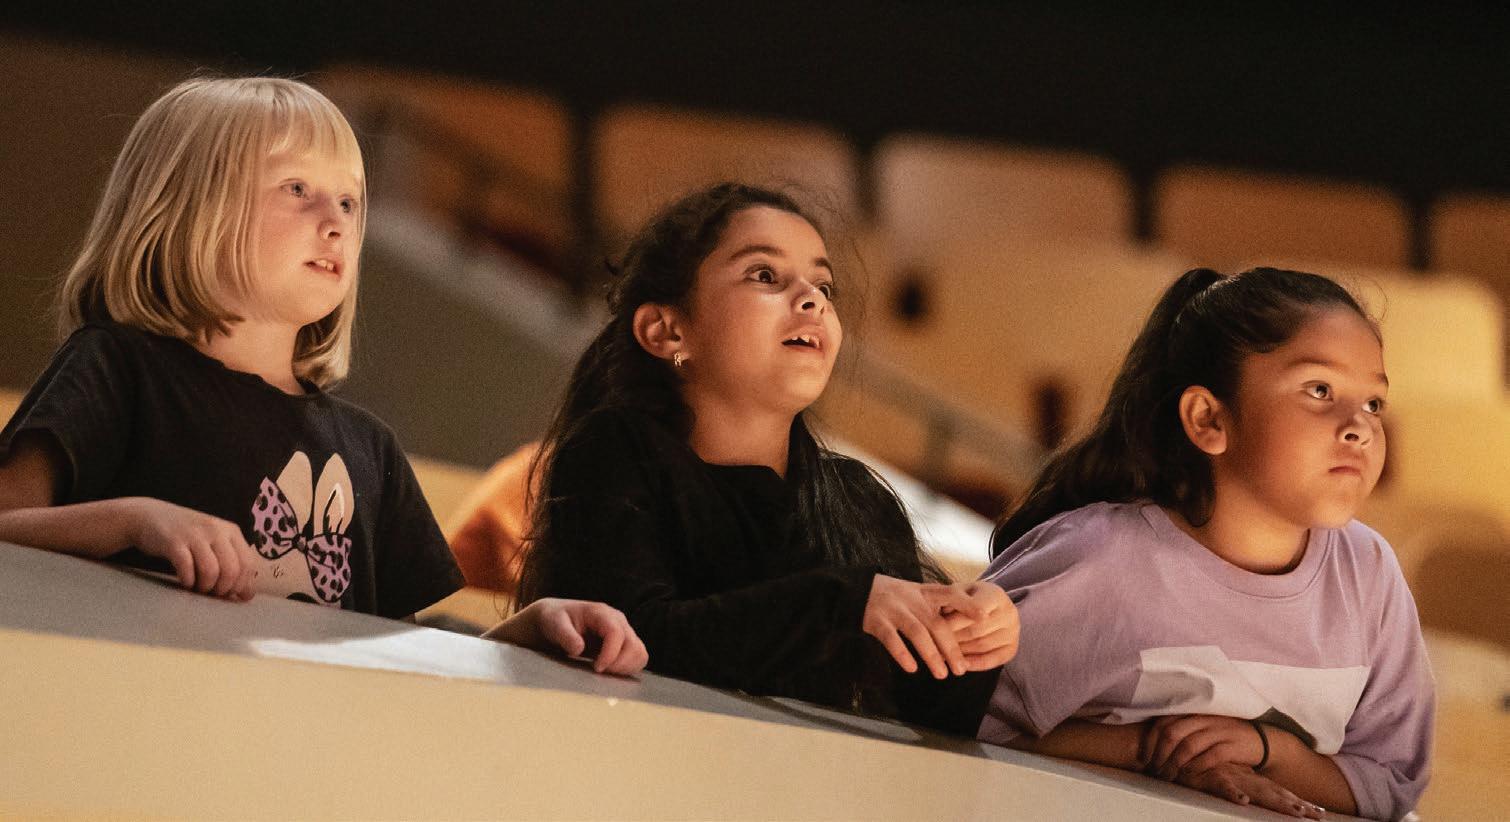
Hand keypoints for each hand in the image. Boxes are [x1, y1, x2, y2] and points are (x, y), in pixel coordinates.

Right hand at [124, 497, 253, 600]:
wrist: (150, 516)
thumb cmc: (187, 536)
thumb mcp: (215, 544)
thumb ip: (232, 564)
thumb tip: (247, 595)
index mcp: (231, 531)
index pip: (248, 564)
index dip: (241, 585)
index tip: (230, 594)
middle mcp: (216, 530)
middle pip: (231, 570)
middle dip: (223, 589)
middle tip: (212, 593)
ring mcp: (195, 534)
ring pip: (211, 571)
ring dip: (206, 587)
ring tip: (198, 588)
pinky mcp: (173, 541)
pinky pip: (187, 567)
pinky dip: (188, 581)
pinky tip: (185, 582)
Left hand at [492, 599, 647, 675]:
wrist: (555, 621)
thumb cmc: (554, 620)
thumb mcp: (553, 624)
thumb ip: (565, 635)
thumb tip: (578, 649)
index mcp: (601, 613)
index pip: (616, 633)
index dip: (610, 654)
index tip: (596, 668)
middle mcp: (618, 621)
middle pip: (634, 646)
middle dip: (619, 664)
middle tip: (598, 672)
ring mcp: (624, 632)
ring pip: (640, 654)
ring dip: (625, 668)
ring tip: (604, 672)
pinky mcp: (624, 645)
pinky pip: (637, 659)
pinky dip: (627, 669)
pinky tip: (609, 671)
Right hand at [863, 575, 987, 678]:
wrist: (858, 590)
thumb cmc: (896, 597)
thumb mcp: (919, 594)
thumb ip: (939, 608)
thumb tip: (967, 632)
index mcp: (926, 592)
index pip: (952, 594)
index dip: (968, 605)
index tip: (985, 618)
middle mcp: (912, 599)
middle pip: (937, 624)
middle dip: (951, 648)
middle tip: (961, 670)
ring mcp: (894, 609)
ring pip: (917, 633)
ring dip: (931, 655)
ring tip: (942, 675)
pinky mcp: (876, 621)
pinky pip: (891, 639)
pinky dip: (902, 654)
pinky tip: (912, 668)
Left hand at [941, 581, 1018, 669]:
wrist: (988, 607)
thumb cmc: (967, 599)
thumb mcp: (959, 593)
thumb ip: (950, 602)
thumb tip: (938, 620)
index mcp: (995, 594)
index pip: (976, 609)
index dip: (956, 619)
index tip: (937, 626)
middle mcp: (1009, 612)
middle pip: (977, 629)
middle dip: (953, 637)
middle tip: (933, 644)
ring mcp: (1013, 632)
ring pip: (982, 645)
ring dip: (960, 651)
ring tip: (940, 654)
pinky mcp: (1012, 649)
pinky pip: (992, 660)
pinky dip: (975, 664)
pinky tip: (960, 664)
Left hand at [1142, 714, 1264, 779]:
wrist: (1260, 739)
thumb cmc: (1224, 735)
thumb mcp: (1201, 726)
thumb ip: (1181, 729)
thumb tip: (1151, 745)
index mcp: (1193, 712)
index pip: (1163, 721)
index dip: (1150, 740)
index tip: (1143, 758)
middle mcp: (1204, 718)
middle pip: (1172, 733)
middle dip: (1159, 754)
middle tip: (1155, 770)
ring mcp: (1218, 731)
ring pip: (1188, 745)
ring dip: (1174, 763)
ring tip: (1168, 776)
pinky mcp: (1232, 746)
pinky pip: (1209, 756)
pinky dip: (1195, 766)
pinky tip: (1188, 774)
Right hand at [1176, 762, 1324, 818]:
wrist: (1175, 749)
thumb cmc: (1197, 766)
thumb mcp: (1221, 777)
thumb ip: (1237, 782)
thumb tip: (1251, 794)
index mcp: (1247, 779)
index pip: (1276, 792)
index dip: (1295, 801)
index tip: (1316, 811)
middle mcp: (1242, 778)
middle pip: (1273, 794)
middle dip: (1295, 805)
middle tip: (1318, 815)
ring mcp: (1227, 777)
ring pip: (1256, 791)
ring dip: (1275, 801)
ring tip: (1295, 811)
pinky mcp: (1208, 777)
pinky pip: (1222, 786)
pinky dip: (1232, 793)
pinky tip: (1242, 801)